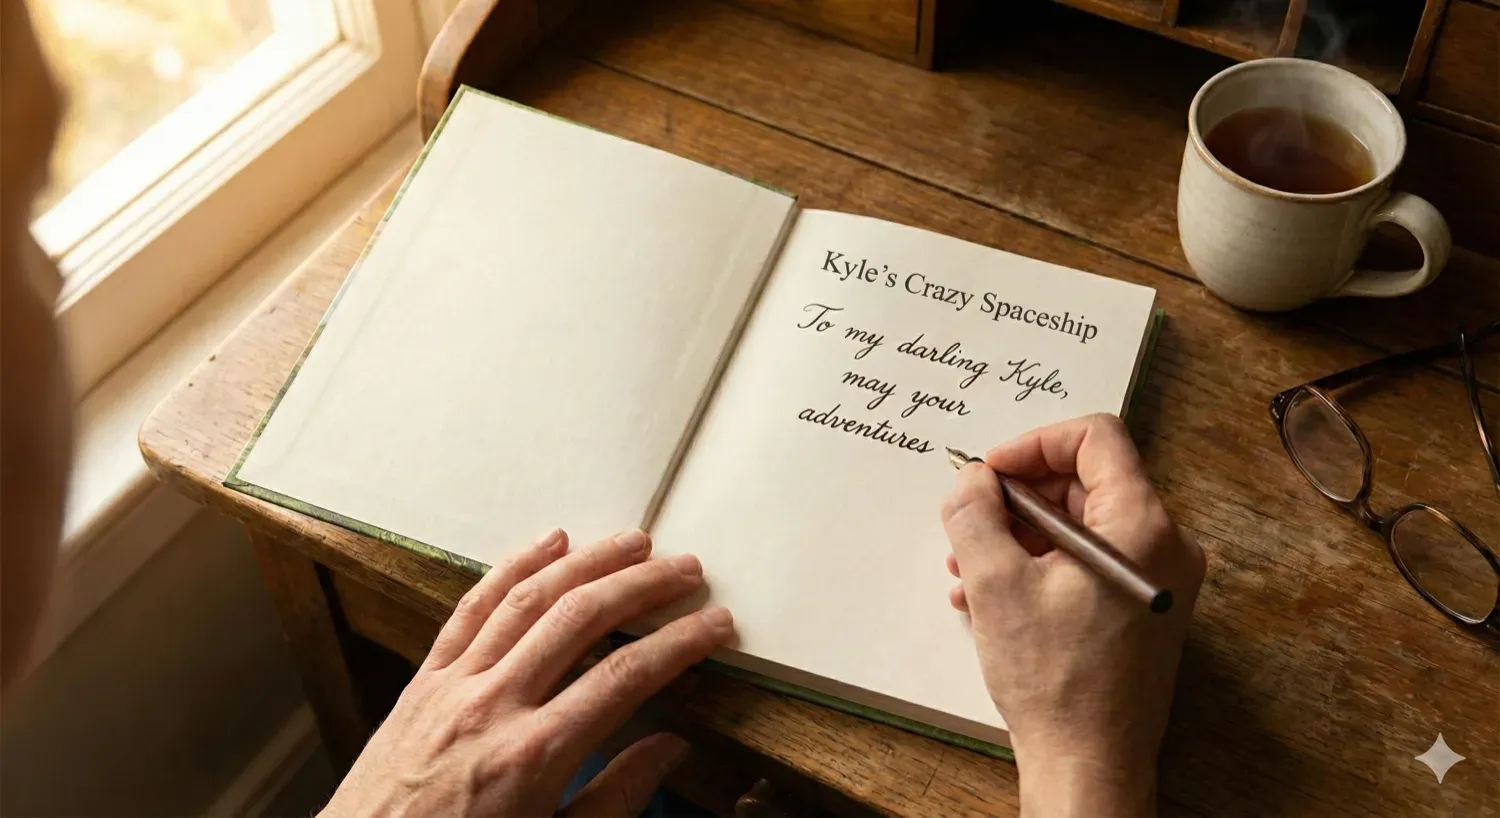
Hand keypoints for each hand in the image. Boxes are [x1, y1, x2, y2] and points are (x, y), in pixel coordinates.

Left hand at [319, 529, 731, 817]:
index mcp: (533, 757)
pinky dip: (511, 568)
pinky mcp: (423, 682)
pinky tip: (548, 543)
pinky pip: (470, 609)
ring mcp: (453, 687)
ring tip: (633, 543)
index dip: (679, 644)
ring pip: (528, 599)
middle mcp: (493, 707)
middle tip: (687, 569)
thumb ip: (614, 800)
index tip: (715, 624)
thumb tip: (670, 748)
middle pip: (581, 620)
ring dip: (586, 562)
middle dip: (641, 587)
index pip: (625, 678)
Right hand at [940, 414, 1204, 817]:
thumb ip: (974, 512)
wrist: (1089, 764)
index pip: (1094, 437)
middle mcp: (1164, 546)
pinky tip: (990, 597)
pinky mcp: (1144, 610)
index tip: (989, 472)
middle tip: (969, 522)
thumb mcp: (995, 582)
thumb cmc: (1056, 681)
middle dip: (1017, 497)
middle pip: (1084, 482)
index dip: (1032, 444)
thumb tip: (971, 479)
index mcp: (1142, 526)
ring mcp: (1158, 581)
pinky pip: (1088, 563)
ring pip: (1080, 526)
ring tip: (968, 568)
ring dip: (1019, 535)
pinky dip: (1039, 566)